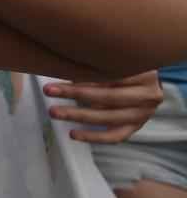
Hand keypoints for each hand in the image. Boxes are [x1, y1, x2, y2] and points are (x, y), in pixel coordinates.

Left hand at [45, 72, 162, 142]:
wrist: (147, 83)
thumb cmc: (125, 68)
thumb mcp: (115, 61)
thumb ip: (96, 65)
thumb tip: (62, 65)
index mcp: (144, 72)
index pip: (110, 74)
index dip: (84, 74)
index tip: (59, 71)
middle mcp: (147, 95)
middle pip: (108, 96)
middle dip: (76, 93)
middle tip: (50, 90)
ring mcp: (143, 113)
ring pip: (109, 117)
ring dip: (78, 115)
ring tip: (55, 112)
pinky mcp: (136, 127)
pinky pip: (114, 136)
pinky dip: (93, 136)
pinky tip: (74, 134)